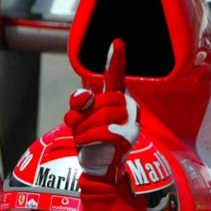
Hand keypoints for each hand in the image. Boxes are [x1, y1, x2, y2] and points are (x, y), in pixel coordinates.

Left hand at [64, 39, 138, 180]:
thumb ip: (80, 102)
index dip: (115, 60)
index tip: (117, 42)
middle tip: (80, 129)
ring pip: (98, 116)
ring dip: (82, 129)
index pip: (115, 77)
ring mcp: (130, 123)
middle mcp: (128, 108)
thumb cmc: (91, 141)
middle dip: (82, 116)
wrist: (98, 169)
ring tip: (85, 139)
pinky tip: (90, 145)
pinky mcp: (127, 138)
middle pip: (100, 100)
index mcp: (117, 99)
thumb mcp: (80, 118)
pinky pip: (101, 131)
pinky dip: (88, 138)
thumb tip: (84, 96)